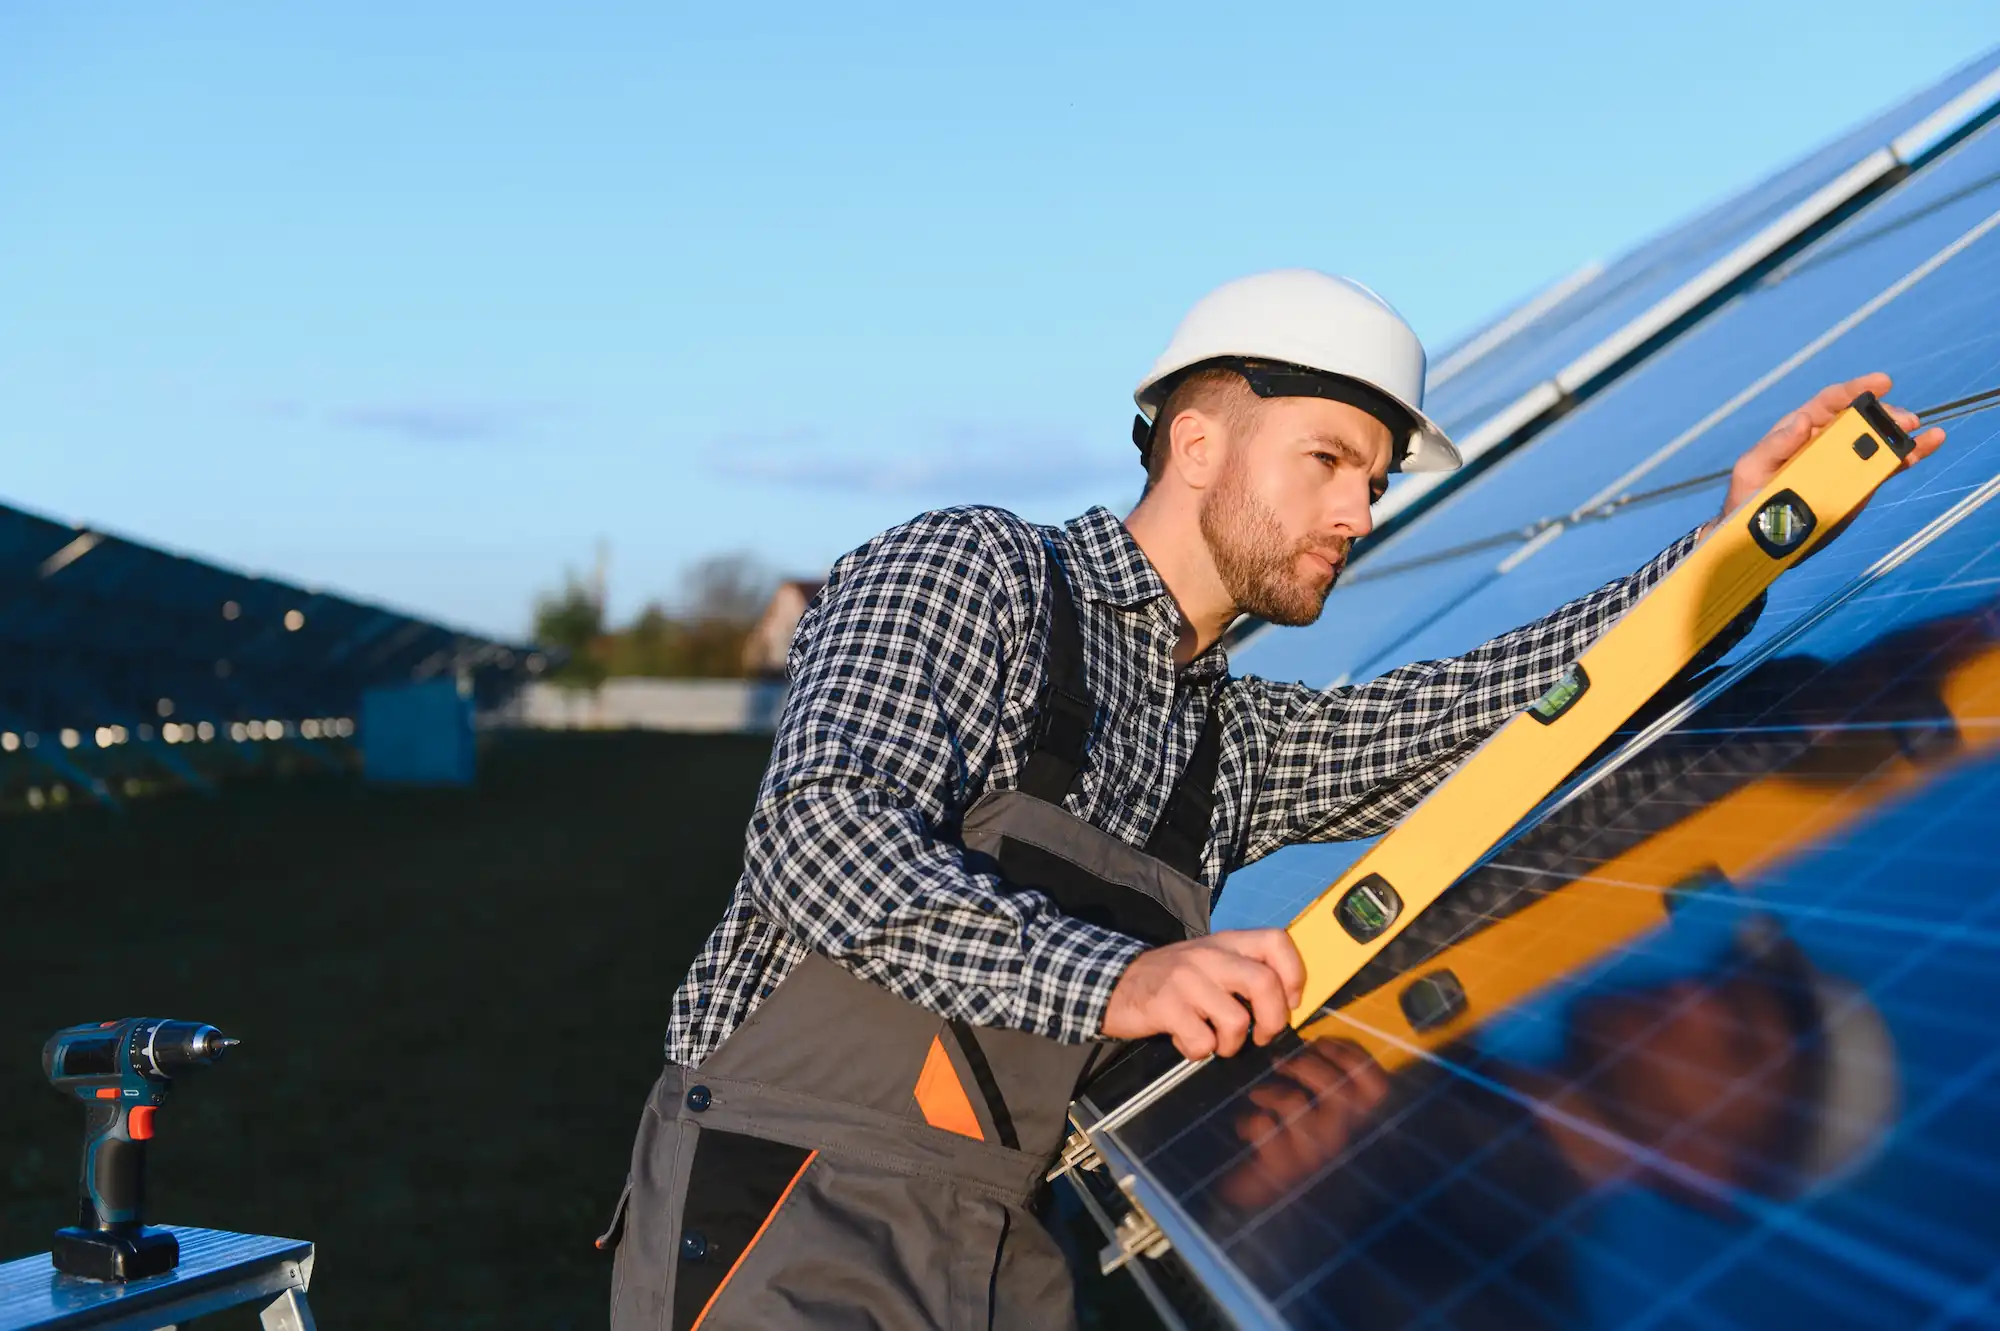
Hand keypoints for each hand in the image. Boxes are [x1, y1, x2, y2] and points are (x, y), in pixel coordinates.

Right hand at [1102, 929, 1305, 1059]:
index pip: (1277, 941)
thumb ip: (1243, 971)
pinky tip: (1186, 1040)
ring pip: (1237, 1021)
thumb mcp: (1209, 961)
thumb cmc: (1172, 979)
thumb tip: (1287, 1003)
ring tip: (1216, 1041)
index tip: (1289, 1001)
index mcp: (1226, 942)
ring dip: (1231, 1045)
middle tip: (1261, 1036)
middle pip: (1265, 983)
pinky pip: (1202, 1042)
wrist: (1113, 982)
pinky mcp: (1165, 1006)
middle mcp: (1209, 955)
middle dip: (1273, 1021)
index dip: (1294, 975)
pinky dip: (1198, 1051)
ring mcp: (1186, 979)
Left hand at [1217, 1038, 1391, 1210]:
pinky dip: (1250, 1120)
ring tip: (1257, 1093)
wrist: (1260, 1204)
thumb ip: (1323, 1088)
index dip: (1350, 1055)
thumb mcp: (1316, 1118)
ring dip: (1272, 1090)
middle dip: (1307, 1064)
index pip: (1376, 1086)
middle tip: (1281, 1062)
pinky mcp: (1280, 1168)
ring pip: (1296, 1102)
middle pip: (1338, 1088)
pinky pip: (1263, 1126)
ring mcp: (1312, 1157)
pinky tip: (1246, 1127)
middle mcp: (1340, 1141)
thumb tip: (1308, 1048)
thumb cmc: (1290, 1150)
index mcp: (1354, 1127)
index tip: (1319, 1042)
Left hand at [1702, 373, 1944, 541]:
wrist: (1755, 535)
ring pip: (1878, 442)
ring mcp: (1843, 463)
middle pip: (1860, 420)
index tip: (1881, 382)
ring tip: (1926, 435)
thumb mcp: (1751, 468)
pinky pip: (1884, 467)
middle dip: (1885, 416)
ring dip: (1903, 436)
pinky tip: (1929, 445)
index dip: (1855, 390)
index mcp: (1799, 430)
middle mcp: (1825, 441)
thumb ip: (1774, 446)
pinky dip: (1907, 457)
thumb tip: (1804, 420)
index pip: (1829, 403)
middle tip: (1904, 421)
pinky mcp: (1856, 485)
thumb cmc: (1747, 495)